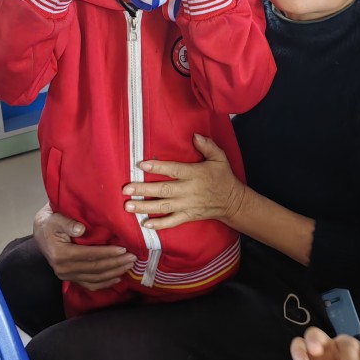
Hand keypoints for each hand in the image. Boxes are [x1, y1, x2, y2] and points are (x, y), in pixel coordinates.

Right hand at [33, 204, 135, 289]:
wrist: (40, 232)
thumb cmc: (51, 222)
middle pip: (95, 268)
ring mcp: (66, 276)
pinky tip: (117, 277)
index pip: (89, 255)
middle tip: (132, 257)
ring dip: (114, 272)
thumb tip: (81, 229)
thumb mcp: (55, 218)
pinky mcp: (70, 278)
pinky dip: (105, 283)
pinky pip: (89, 284)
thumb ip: (68, 223)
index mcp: (61, 254)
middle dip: (116, 263)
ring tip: (129, 265)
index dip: (107, 253)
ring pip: (95, 278)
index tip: (123, 249)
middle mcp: (63, 269)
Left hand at [122, 133, 246, 229]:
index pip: (174, 170)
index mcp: (195, 174)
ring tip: (128, 206)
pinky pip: (172, 221)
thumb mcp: (220, 158)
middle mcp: (189, 190)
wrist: (232, 201)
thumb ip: (208, 146)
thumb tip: (195, 136)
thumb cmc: (223, 177)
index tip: (141, 165)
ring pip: (164, 206)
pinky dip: (159, 224)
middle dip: (144, 189)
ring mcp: (188, 205)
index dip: (158, 167)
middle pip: (164, 190)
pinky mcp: (188, 216)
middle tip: (126, 189)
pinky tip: (145, 224)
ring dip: (145, 206)